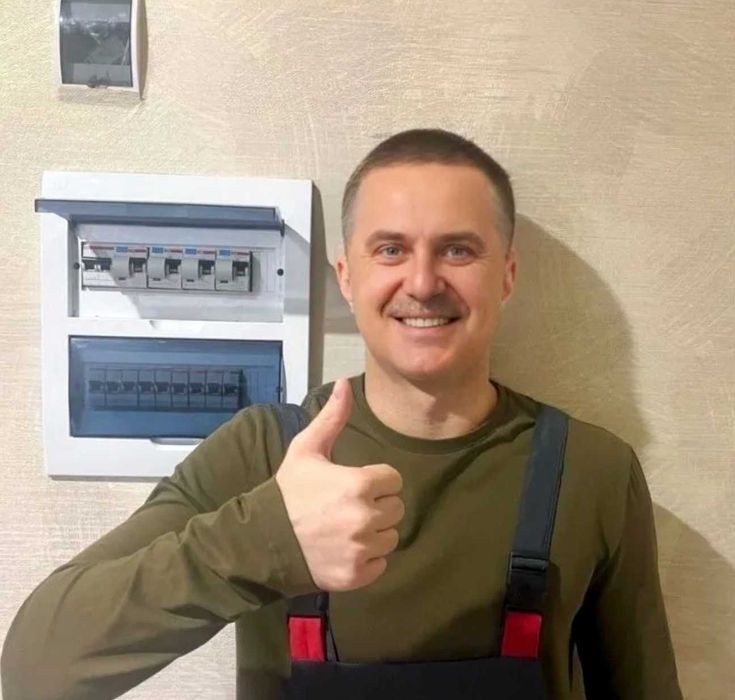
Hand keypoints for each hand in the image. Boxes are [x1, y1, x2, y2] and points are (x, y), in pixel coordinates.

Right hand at [275, 378, 403, 590]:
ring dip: (374, 533)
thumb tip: (345, 383)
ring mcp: (362, 550)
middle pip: (396, 509)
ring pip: (390, 537)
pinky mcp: (357, 575)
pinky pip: (381, 564)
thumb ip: (332, 417)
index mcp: (359, 484)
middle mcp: (365, 518)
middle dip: (377, 506)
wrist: (263, 540)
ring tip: (346, 529)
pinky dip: (367, 559)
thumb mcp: (307, 449)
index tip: (354, 485)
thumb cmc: (289, 491)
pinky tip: (345, 550)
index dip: (375, 481)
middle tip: (348, 507)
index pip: (393, 480)